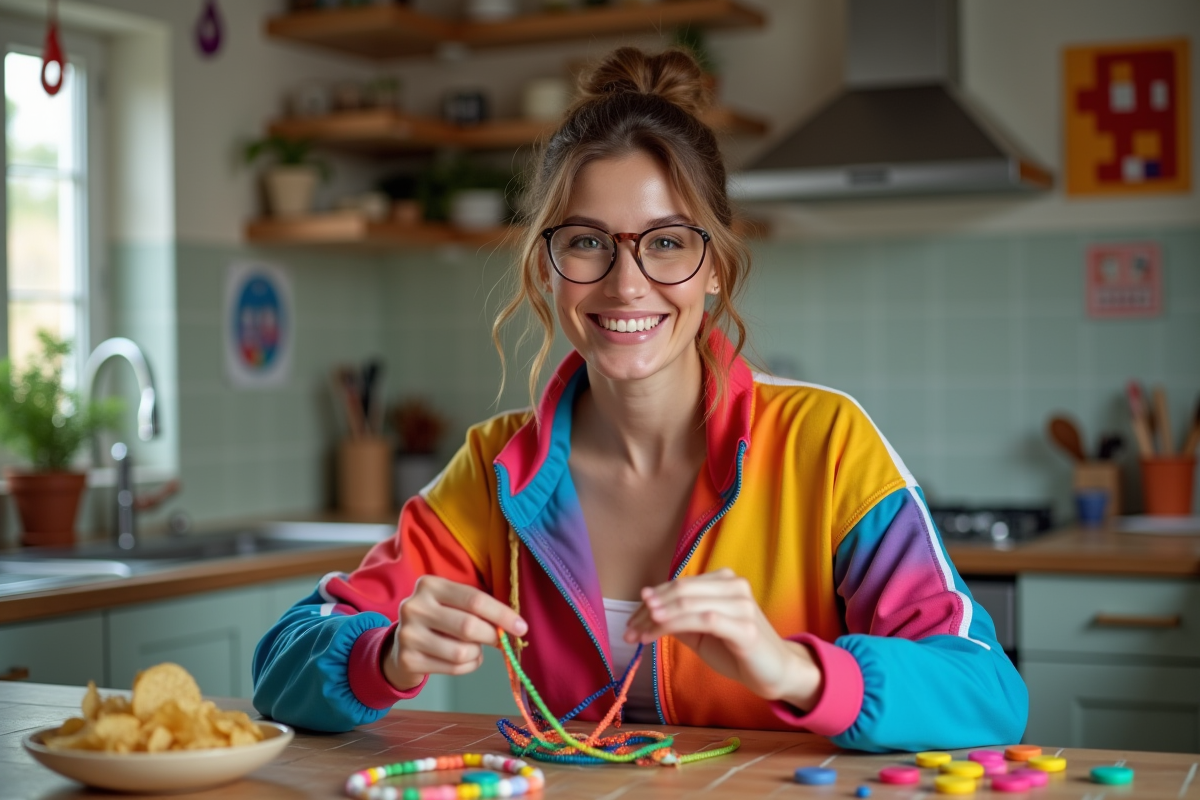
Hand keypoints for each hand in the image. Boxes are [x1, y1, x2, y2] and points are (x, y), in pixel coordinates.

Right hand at [382, 575, 526, 691]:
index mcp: (429, 585)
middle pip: (469, 626)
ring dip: (477, 654)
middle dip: (493, 636)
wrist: (400, 645)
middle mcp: (414, 607)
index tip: (521, 627)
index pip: (475, 600)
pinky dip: (468, 666)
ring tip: (473, 649)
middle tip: (502, 641)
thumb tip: (513, 626)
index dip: (502, 614)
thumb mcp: (452, 603)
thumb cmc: (438, 620)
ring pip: (462, 651)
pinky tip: (462, 660)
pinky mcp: (408, 660)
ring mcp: (408, 635)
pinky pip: (454, 668)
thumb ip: (478, 609)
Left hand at [624, 568, 822, 709]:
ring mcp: (741, 604)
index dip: (651, 600)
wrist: (777, 672)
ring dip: (656, 619)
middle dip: (649, 610)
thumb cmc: (739, 651)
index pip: (679, 585)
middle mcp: (734, 585)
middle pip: (680, 590)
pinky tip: (654, 635)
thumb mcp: (703, 632)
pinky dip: (673, 625)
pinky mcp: (744, 626)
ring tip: (636, 634)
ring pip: (687, 603)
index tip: (631, 619)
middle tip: (628, 630)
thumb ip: (680, 618)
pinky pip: (701, 620)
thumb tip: (648, 609)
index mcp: (724, 580)